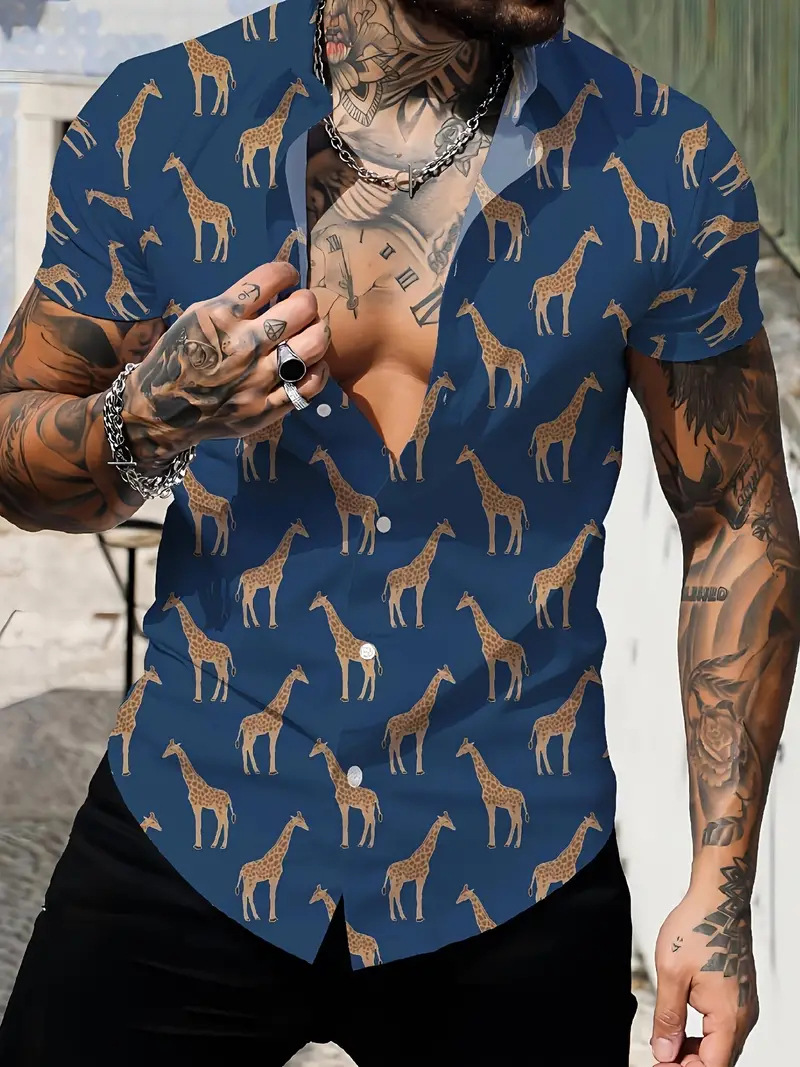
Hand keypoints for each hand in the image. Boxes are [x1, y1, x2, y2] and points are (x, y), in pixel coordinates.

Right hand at [121, 261, 329, 468]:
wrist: (161, 411)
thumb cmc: (180, 357)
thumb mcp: (195, 318)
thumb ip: (232, 305)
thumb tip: (275, 289)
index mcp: (220, 316)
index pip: (270, 278)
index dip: (287, 272)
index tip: (289, 277)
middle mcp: (242, 345)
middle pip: (300, 309)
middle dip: (307, 301)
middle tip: (303, 306)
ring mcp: (256, 379)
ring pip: (312, 346)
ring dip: (319, 332)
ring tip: (312, 331)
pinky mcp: (265, 409)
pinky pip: (308, 387)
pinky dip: (318, 370)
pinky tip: (313, 363)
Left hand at [651, 892, 758, 1066]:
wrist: (718, 900)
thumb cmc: (698, 928)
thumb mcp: (671, 974)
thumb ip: (668, 1017)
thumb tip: (664, 1051)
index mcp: (729, 1017)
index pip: (712, 1066)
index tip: (659, 1063)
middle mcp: (742, 1016)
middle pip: (718, 1059)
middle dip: (688, 1063)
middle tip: (659, 1054)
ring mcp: (742, 1005)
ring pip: (721, 1045)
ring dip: (695, 1050)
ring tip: (665, 1042)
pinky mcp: (738, 995)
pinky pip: (723, 1027)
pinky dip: (703, 1034)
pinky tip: (681, 1025)